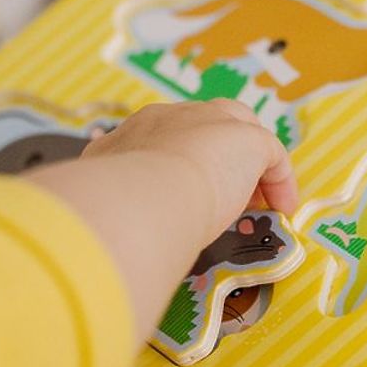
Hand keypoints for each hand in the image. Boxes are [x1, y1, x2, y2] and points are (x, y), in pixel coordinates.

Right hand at [31, 100, 298, 343]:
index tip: (186, 194)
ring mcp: (210, 123)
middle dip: (219, 158)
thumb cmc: (116, 209)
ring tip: (259, 205)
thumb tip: (82, 248)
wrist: (142, 194)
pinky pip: (274, 154)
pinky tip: (283, 211)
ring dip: (252, 168)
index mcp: (133, 135)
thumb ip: (104, 215)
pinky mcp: (247, 140)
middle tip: (229, 199)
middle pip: (207, 127)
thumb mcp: (103, 207)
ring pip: (242, 134)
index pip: (165, 137)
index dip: (180, 164)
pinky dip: (282, 181)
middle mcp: (171, 119)